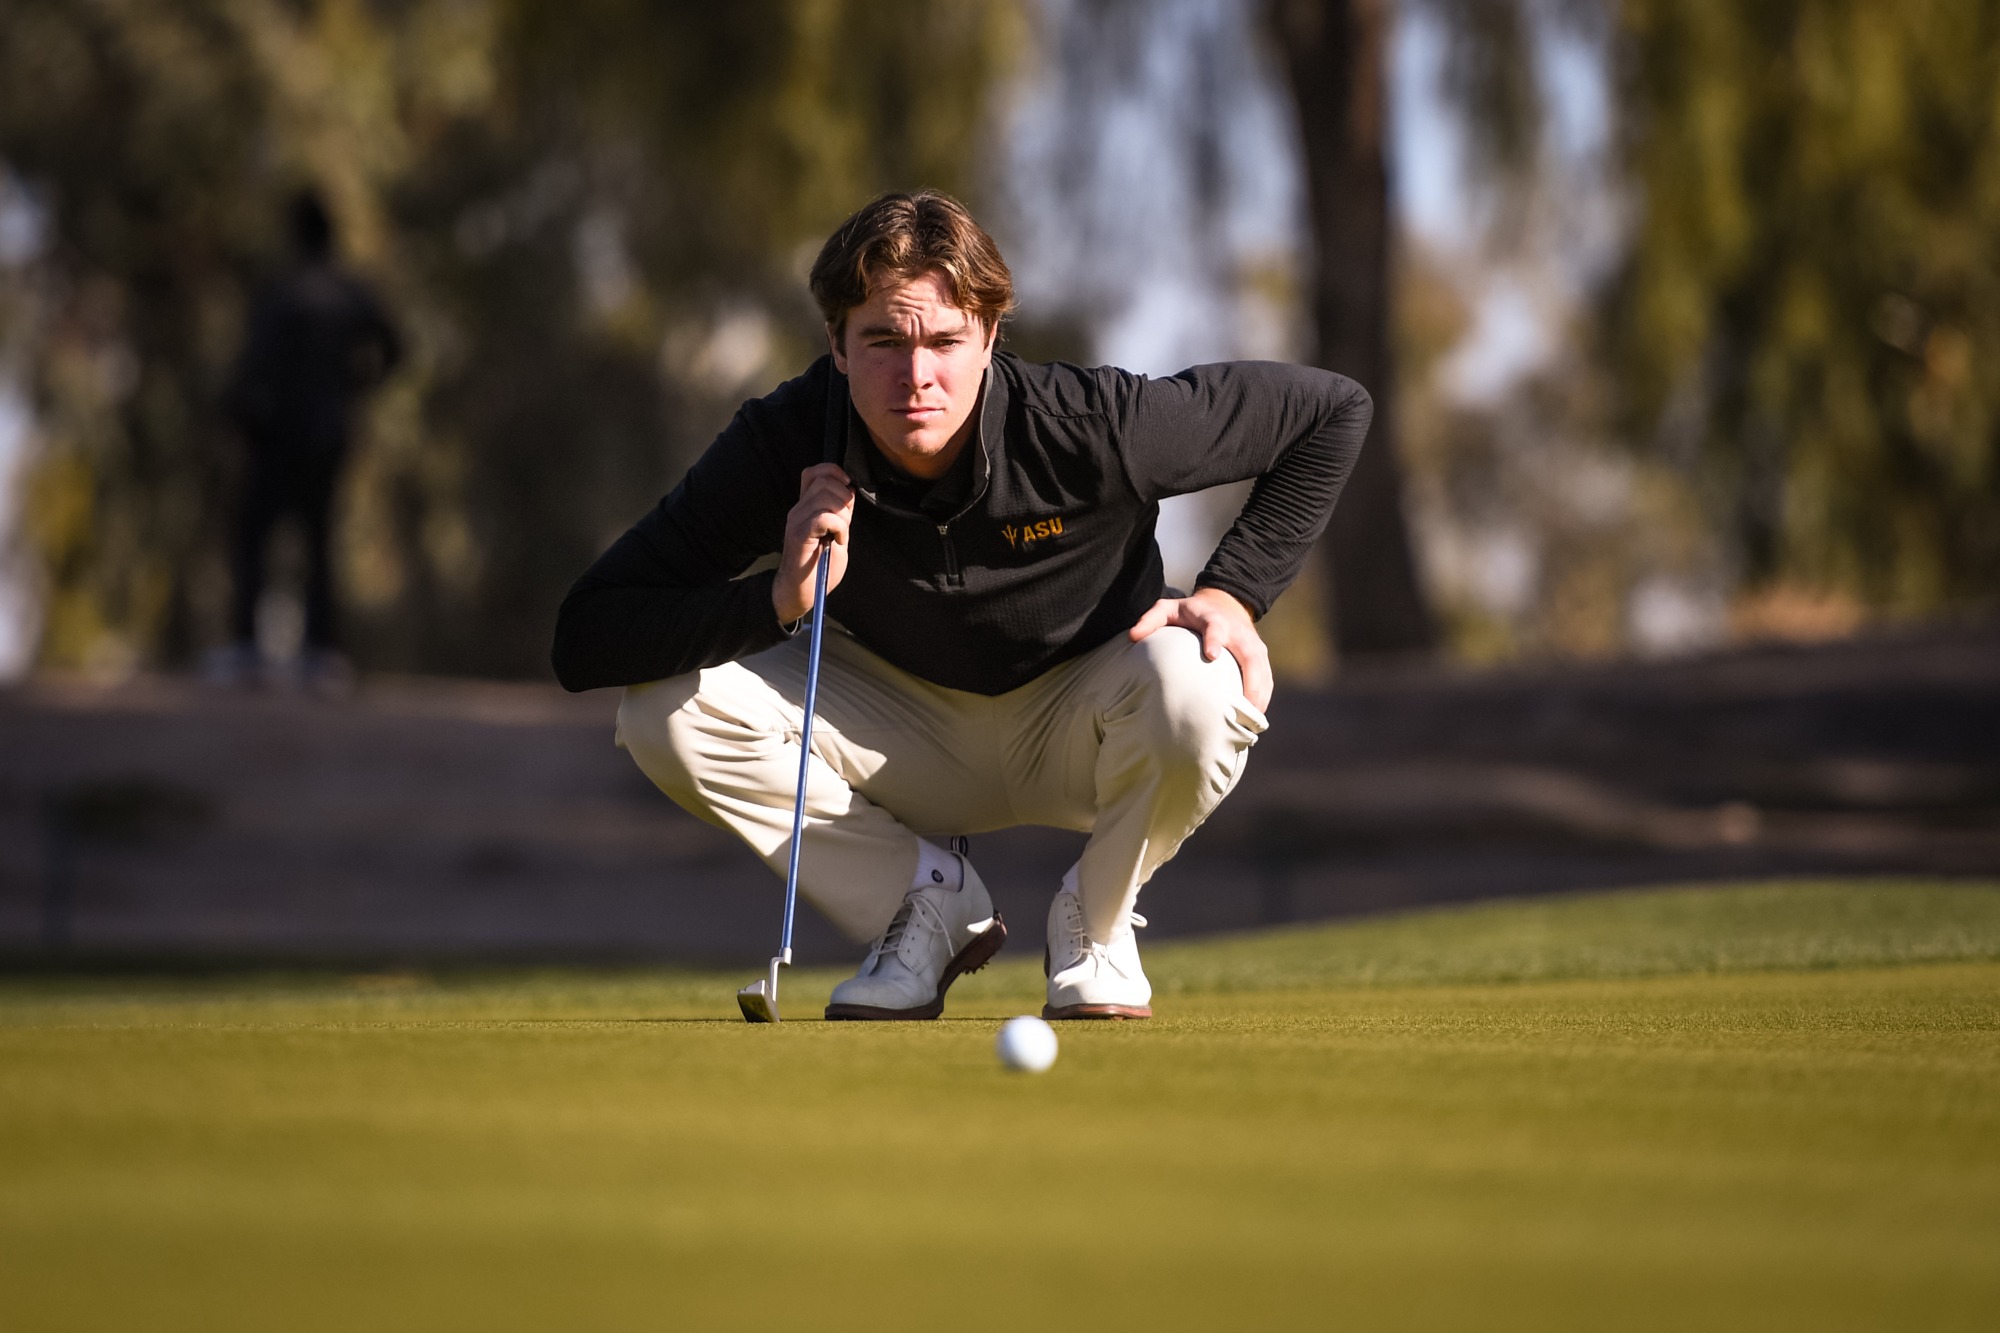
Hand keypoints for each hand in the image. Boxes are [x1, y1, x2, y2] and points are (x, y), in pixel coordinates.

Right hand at [774, 463, 854, 622]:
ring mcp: (797, 520)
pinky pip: (825, 518)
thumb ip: (839, 512)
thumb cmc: (820, 565)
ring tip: (839, 535)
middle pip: (826, 481)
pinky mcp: (799, 535)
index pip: (815, 472)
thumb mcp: (835, 532)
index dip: (835, 473)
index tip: (847, 491)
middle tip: (845, 523)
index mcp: (805, 506)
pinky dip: (839, 529)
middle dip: (845, 499)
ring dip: (843, 516)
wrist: (801, 591)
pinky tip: (837, 542)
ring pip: (828, 498)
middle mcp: (798, 509)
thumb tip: (850, 492)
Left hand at [1128, 586, 1272, 712]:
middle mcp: (1238, 633)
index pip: (1216, 628)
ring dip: (1259, 694)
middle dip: (1250, 679)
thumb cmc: (1190, 612)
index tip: (1212, 655)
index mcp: (1214, 620)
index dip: (1215, 640)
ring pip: (1261, 670)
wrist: (1224, 602)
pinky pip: (1265, 677)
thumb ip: (1151, 620)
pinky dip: (1263, 696)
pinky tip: (1255, 717)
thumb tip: (1132, 637)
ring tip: (1252, 719)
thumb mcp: (1168, 608)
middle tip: (1245, 705)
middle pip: (1250, 655)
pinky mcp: (1260, 655)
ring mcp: (1252, 644)